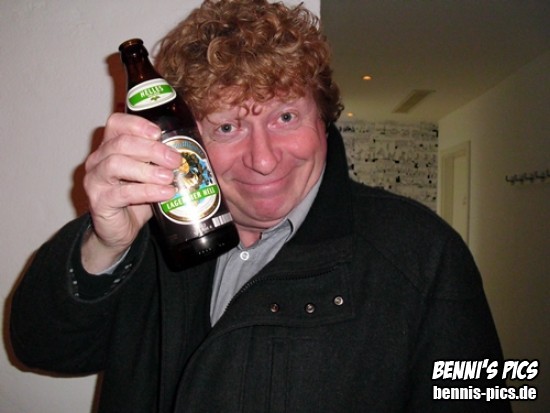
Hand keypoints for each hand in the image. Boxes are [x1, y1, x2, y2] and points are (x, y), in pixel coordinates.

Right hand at [81, 113, 180, 272]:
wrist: (120, 230)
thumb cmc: (136, 197)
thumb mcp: (153, 173)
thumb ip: (166, 157)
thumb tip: (197, 136)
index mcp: (110, 146)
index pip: (117, 124)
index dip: (138, 125)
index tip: (160, 133)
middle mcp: (98, 159)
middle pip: (121, 143)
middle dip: (152, 149)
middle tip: (175, 160)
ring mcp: (95, 180)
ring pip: (116, 164)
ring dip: (147, 170)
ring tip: (169, 177)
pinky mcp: (100, 202)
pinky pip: (122, 193)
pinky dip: (147, 191)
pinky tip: (165, 193)